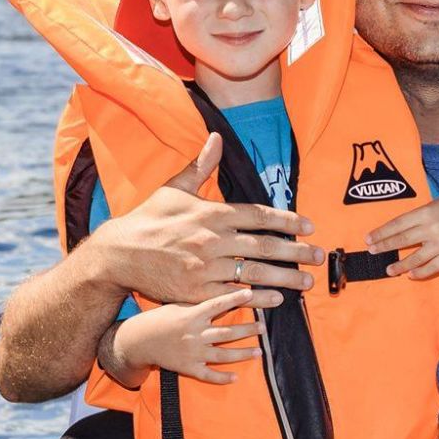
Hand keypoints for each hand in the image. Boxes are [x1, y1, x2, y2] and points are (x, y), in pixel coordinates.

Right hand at [89, 133, 321, 303]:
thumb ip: (200, 166)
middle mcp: (212, 239)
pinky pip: (232, 294)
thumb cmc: (148, 219)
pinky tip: (276, 300)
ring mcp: (205, 266)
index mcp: (211, 212)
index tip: (309, 226)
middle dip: (295, 252)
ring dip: (284, 278)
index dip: (286, 221)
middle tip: (319, 257)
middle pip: (263, 246)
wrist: (119, 254)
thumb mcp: (174, 188)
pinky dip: (256, 297)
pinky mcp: (195, 291)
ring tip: (306, 282)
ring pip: (253, 272)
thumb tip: (216, 138)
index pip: (258, 215)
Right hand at [108, 288, 263, 386]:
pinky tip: (236, 377)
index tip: (251, 294)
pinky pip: (208, 375)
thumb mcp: (175, 304)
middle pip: (227, 332)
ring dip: (243, 353)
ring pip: (223, 354)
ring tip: (259, 352)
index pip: (217, 305)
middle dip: (247, 330)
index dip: (235, 299)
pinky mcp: (188, 368)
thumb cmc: (158, 319)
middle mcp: (194, 335)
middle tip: (263, 327)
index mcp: (191, 315)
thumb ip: (197, 302)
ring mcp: (192, 353)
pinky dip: (222, 377)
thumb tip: (218, 292)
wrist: (137, 341)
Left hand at [365, 194, 438, 279]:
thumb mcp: (430, 207)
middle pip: (403, 239)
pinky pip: (433, 267)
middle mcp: (433, 227)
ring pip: (416, 257)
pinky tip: (410, 275)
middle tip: (372, 253)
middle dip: (385, 247)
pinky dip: (420, 272)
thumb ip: (414, 219)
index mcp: (425, 212)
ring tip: (388, 270)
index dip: (381, 232)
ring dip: (400, 265)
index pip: (398, 224)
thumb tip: (389, 234)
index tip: (368, 239)